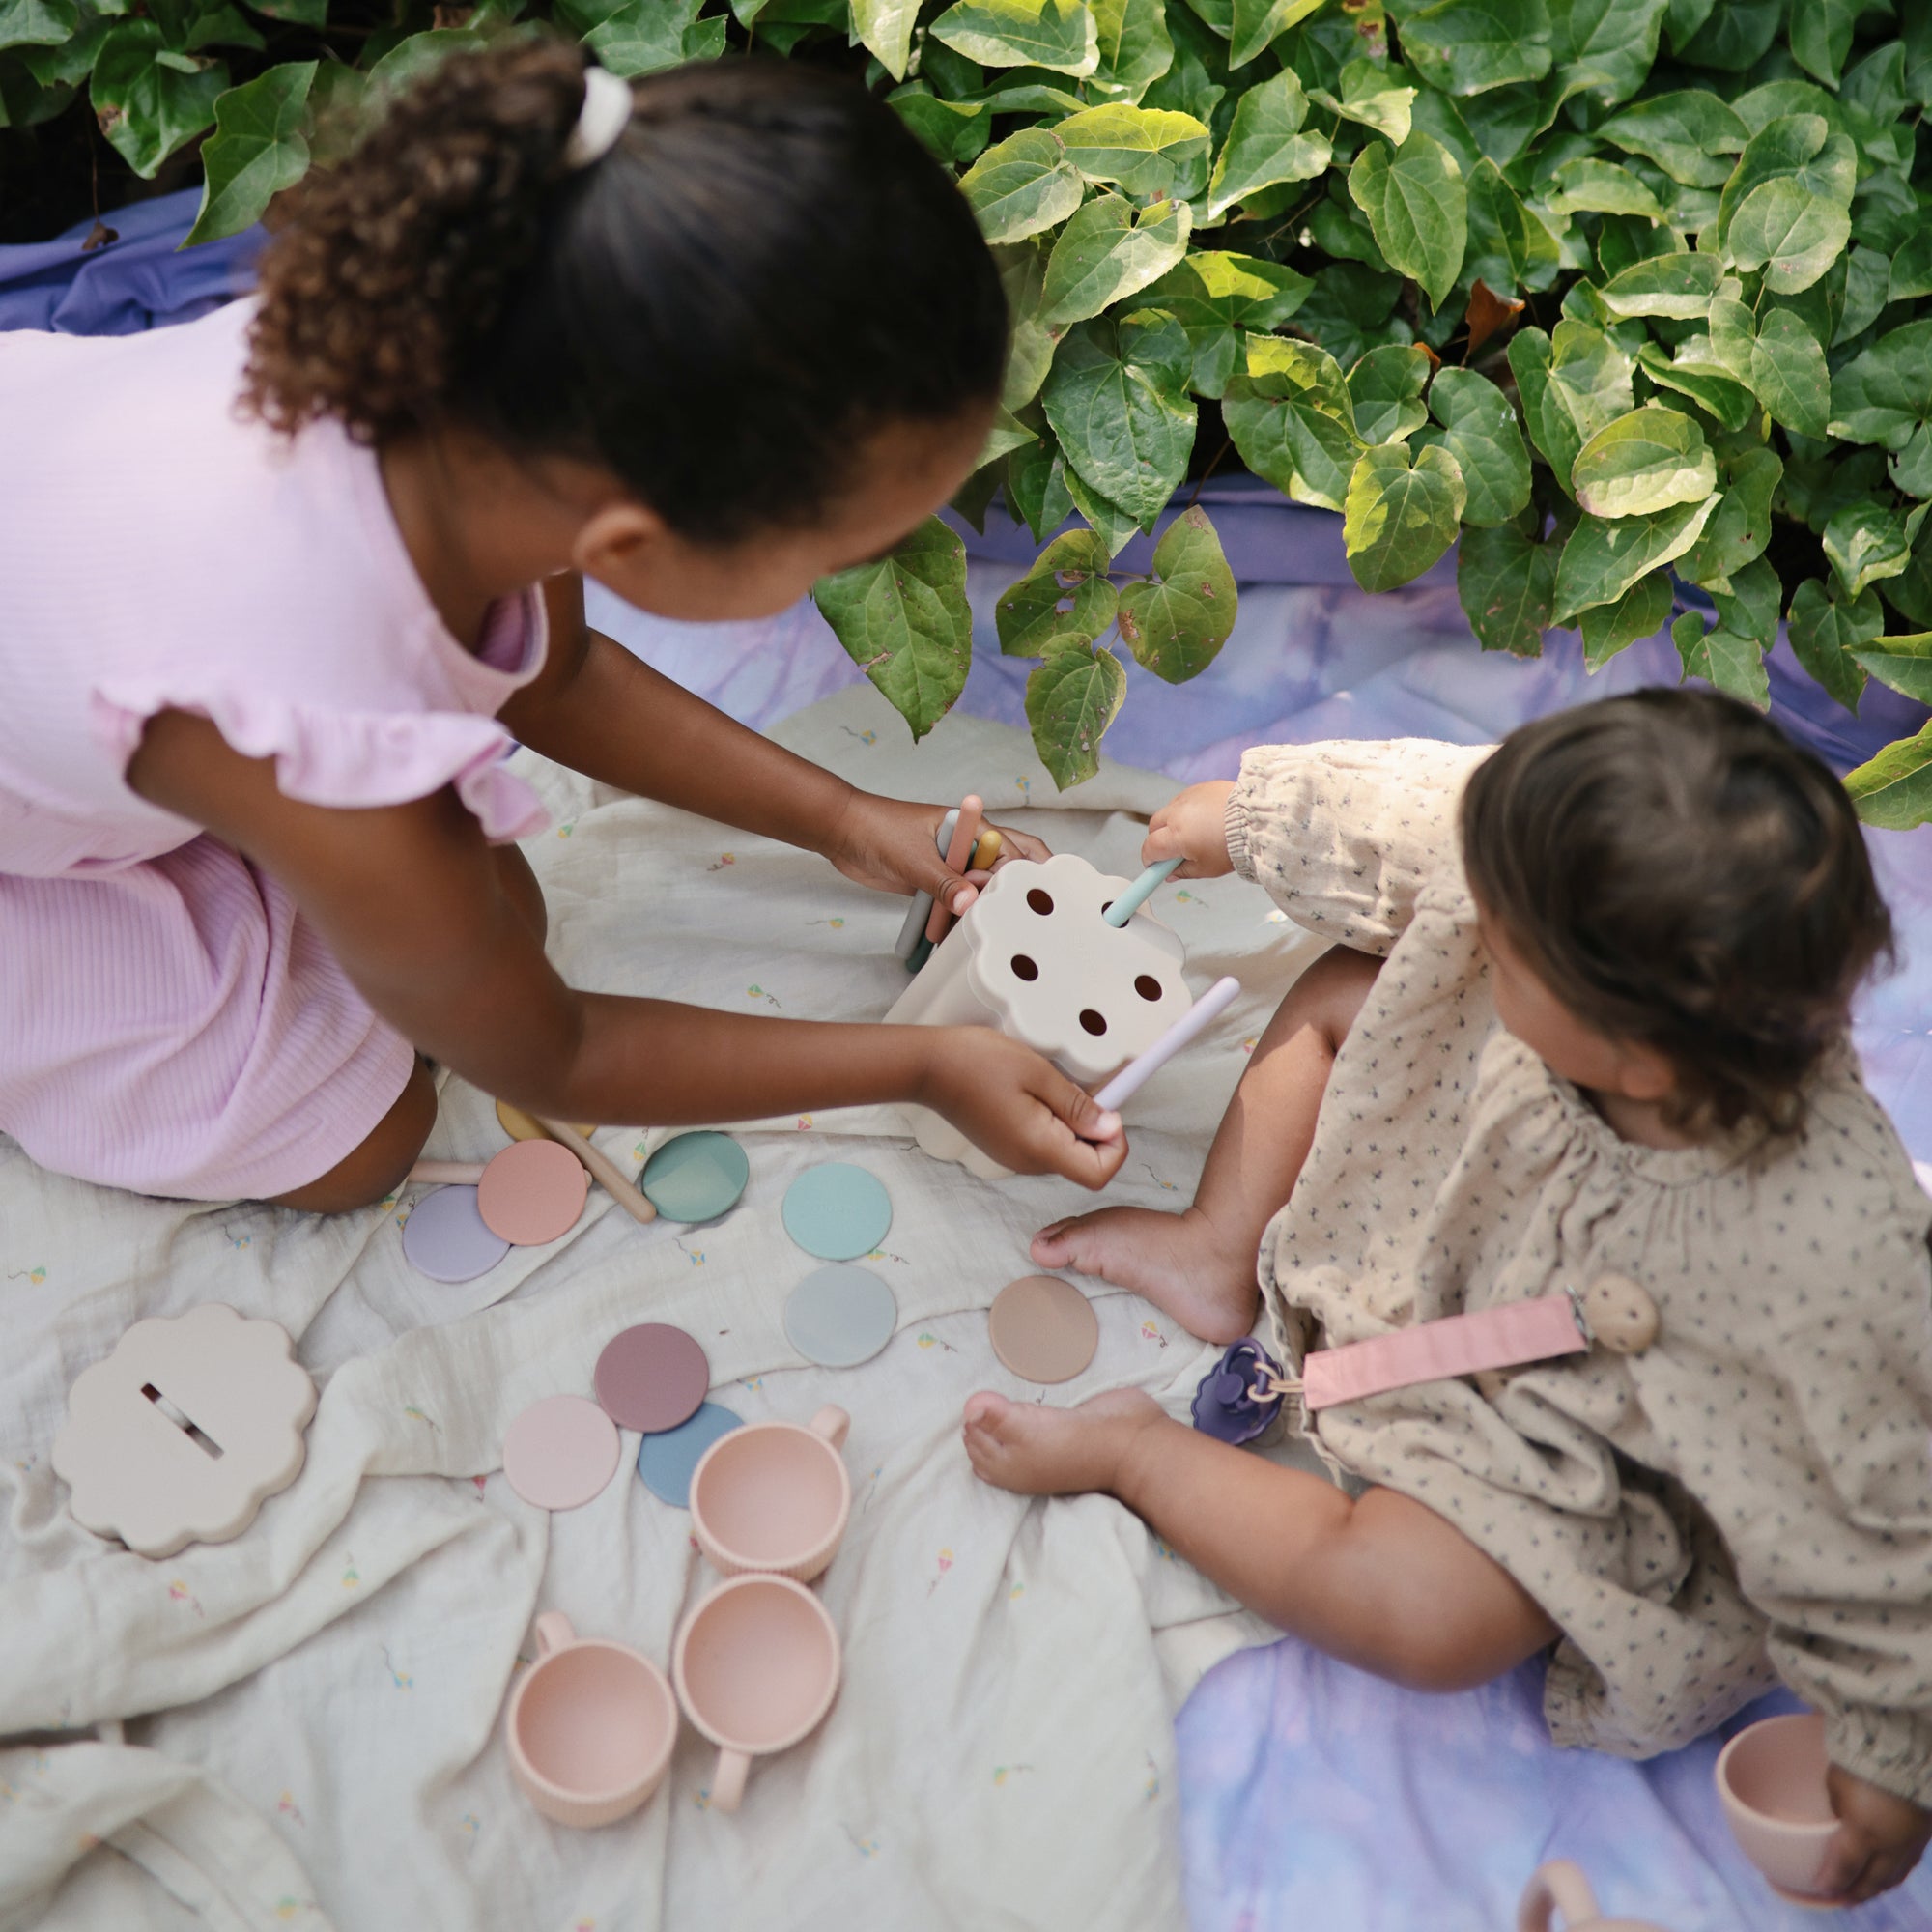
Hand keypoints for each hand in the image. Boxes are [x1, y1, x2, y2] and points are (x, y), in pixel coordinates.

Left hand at [824, 791, 1049, 917]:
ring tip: (984, 932)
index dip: (1012, 876)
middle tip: (1018, 917)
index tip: (1002, 900)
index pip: (1009, 851)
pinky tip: (959, 937)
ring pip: (979, 890)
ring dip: (981, 909)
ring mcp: (950, 865)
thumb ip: (943, 882)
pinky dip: (958, 918)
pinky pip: (955, 903)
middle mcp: (966, 846)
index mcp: (969, 828)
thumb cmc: (878, 829)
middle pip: (1004, 867)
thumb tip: (969, 905)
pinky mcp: (934, 883)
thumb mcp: (915, 858)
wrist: (842, 833)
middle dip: (1013, 890)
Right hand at [921, 1029, 1127, 1188]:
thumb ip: (1078, 1105)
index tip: (1110, 1111)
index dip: (1116, 1146)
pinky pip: (1045, 1144)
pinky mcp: (1007, 1148)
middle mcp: (1028, 1163)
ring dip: (1074, 1124)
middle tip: (1084, 1089)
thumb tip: (1111, 1127)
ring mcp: (1015, 1158)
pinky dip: (1054, 1124)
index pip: (1099, 1173)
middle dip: (1096, 1129)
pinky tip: (1038, 1094)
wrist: (929, 1068)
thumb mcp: (1038, 1073)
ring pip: (1065, 1152)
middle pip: (1084, 1163)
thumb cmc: (977, 1063)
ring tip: (1054, 1087)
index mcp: (1040, 1148)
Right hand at [1142, 781, 1235, 879]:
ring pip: (1168, 811)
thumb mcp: (1206, 868)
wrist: (1257, 819)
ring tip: (1193, 833)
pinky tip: (1203, 819)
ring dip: (1172, 823)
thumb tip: (1170, 874)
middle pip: (1153, 826)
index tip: (1154, 865)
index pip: (1149, 848)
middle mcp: (1176, 814)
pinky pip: (1185, 799)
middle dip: (1158, 839)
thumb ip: (1183, 872)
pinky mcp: (1200, 787)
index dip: (1150, 859)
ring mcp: (1187, 797)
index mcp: (1175, 836)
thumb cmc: (1233, 846)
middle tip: (1173, 850)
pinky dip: (1187, 810)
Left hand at [1815, 1763, 1930, 1902]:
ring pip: (1897, 1873)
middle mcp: (1893, 1845)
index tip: (1822, 1889)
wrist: (1905, 1744)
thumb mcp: (1836, 1783)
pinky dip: (1897, 1870)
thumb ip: (1839, 1808)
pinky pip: (1910, 1859)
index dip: (1834, 1882)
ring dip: (1880, 1884)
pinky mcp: (1927, 1829)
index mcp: (1865, 1835)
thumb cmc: (1860, 1757)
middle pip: (1876, 1880)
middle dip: (1859, 1892)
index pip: (1847, 1869)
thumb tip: (1843, 1821)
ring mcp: (1914, 1838)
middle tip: (1845, 1898)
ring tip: (1868, 1889)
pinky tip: (1891, 1869)